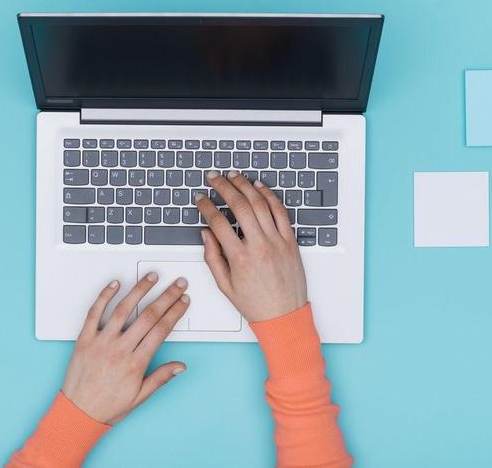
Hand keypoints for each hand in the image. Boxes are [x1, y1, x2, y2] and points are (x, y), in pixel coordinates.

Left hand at [60, 273, 190, 423]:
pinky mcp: (84, 339)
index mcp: (136, 363)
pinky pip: (94, 313)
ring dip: (140, 290)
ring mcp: (101, 342)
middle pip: (148, 316)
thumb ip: (161, 378)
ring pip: (124, 309)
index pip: (161, 330)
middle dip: (166, 296)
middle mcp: (119, 349)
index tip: (183, 301)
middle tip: (178, 284)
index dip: (175, 312)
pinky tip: (115, 284)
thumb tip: (180, 366)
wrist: (77, 413)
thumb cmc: (107, 406)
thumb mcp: (140, 397)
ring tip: (151, 277)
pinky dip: (104, 296)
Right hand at [196, 170, 308, 322]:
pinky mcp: (290, 240)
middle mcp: (259, 245)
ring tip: (234, 176)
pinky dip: (270, 196)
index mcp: (240, 258)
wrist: (284, 315)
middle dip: (224, 187)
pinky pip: (280, 211)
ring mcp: (277, 241)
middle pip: (239, 205)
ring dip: (245, 185)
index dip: (206, 206)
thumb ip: (212, 257)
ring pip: (260, 203)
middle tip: (214, 178)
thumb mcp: (225, 285)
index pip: (218, 222)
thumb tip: (206, 233)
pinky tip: (259, 187)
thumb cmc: (255, 303)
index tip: (200, 198)